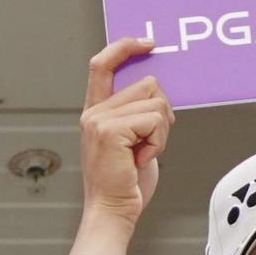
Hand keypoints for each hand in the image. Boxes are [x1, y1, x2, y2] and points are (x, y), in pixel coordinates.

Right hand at [78, 36, 171, 227]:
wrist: (111, 211)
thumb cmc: (124, 183)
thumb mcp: (132, 141)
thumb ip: (137, 114)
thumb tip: (159, 92)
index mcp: (95, 112)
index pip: (102, 65)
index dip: (124, 47)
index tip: (147, 43)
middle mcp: (93, 113)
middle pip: (147, 84)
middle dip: (162, 111)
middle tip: (149, 141)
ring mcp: (99, 120)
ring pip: (155, 101)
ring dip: (161, 130)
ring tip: (143, 152)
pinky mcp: (110, 131)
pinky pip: (155, 120)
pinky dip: (158, 141)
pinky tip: (141, 158)